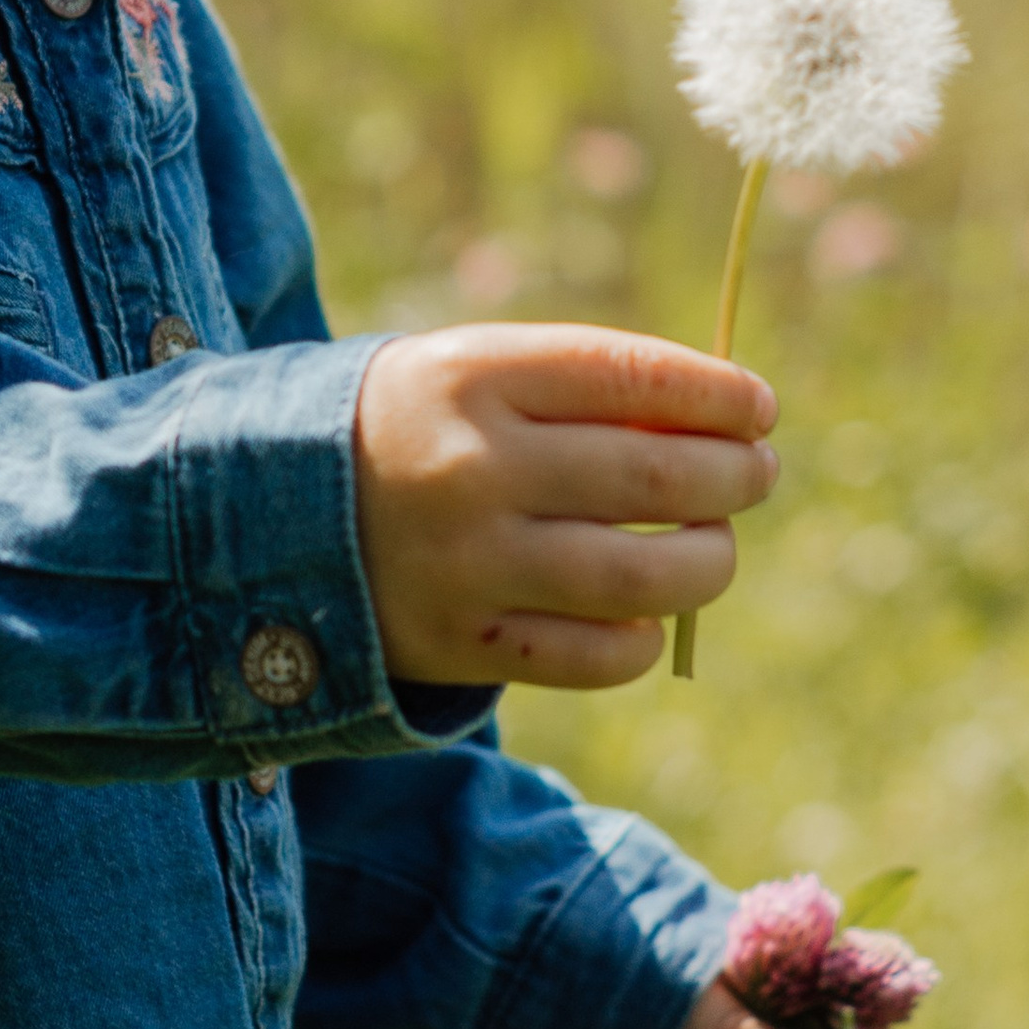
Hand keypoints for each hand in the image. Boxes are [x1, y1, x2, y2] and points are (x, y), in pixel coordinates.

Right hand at [351, 323, 776, 687]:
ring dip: (707, 561)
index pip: (630, 376)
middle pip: (652, 479)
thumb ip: (580, 387)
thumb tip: (722, 426)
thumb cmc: (411, 428)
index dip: (716, 394)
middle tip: (755, 473)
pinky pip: (596, 657)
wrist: (269, 513)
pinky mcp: (463, 645)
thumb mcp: (470, 372)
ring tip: (713, 544)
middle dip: (733, 475)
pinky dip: (642, 637)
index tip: (758, 407)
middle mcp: (471, 469)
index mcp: (471, 377)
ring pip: (640, 578)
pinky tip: (642, 613)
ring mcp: (467, 565)